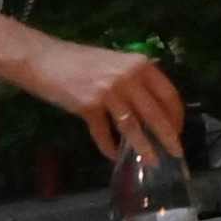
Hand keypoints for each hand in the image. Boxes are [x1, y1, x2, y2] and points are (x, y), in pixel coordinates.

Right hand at [22, 37, 185, 163]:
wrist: (42, 58)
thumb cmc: (79, 60)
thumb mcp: (115, 62)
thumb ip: (135, 79)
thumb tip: (153, 105)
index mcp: (139, 64)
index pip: (168, 94)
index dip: (176, 115)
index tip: (178, 130)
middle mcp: (127, 77)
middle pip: (155, 113)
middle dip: (168, 136)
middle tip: (177, 153)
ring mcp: (108, 92)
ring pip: (132, 126)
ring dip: (143, 147)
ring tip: (152, 161)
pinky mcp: (88, 106)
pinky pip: (103, 132)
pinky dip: (108, 146)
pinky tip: (113, 156)